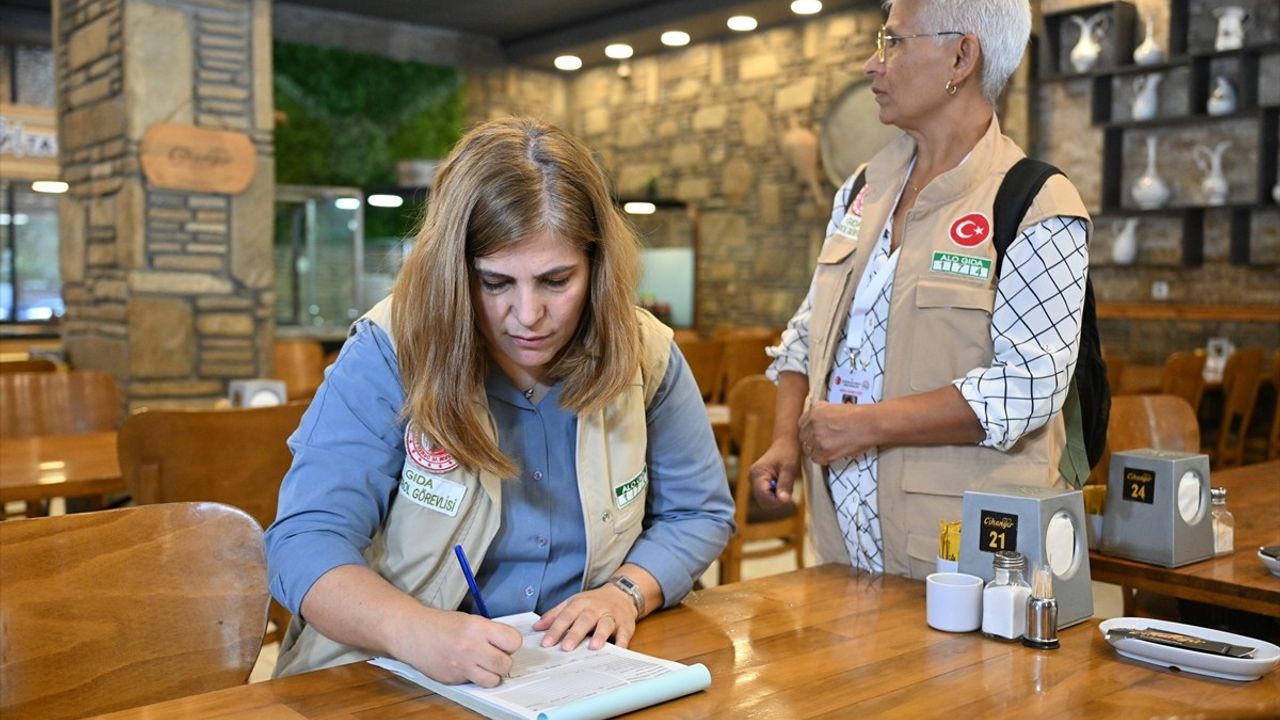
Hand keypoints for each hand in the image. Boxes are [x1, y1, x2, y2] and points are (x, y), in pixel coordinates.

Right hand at [393, 610, 522, 687]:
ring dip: (492, 674)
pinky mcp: (453, 679)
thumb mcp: (470, 620)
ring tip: (483, 665)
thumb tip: (508, 645)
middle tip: (495, 655)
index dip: (511, 643)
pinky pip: (474, 683)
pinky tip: (466, 667)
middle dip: (504, 661)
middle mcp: (471, 648)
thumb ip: (489, 632)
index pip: (513, 641)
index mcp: (477, 628)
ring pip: (493, 680)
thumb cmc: (441, 625)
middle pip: (506, 664)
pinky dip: (474, 677)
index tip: (504, 643)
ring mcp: (462, 666)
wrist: (413, 634)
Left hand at [532, 585, 637, 650]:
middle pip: (585, 620)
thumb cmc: (593, 603)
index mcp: (580, 603)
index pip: (566, 616)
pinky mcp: (626, 624)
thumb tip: (536, 628)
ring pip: (605, 624)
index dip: (555, 629)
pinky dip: (623, 642)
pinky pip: (625, 633)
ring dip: (600, 635)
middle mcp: (596, 608)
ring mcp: (612, 616)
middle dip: (575, 634)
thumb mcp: (573, 603)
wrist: (621, 594)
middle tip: (565, 648)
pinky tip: (619, 650)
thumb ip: (555, 615)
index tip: (546, 643)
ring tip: (593, 647)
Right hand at [750, 436, 801, 505]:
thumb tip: (784, 501)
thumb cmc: (788, 452)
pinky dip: (775, 494)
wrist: (785, 443)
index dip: (776, 501)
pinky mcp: (758, 482)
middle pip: (762, 501)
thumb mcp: (790, 468)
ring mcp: (754, 480)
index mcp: (757, 473)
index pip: (763, 496)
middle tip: (787, 489)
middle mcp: (752, 478)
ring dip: (776, 497)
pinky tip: (780, 484)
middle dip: (776, 500)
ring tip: (784, 484)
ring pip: (764, 500)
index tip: (788, 497)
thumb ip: (785, 485)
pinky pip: (766, 495)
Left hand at [799, 401, 875, 464]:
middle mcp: (813, 424)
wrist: (869, 424)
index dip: (807, 429)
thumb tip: (816, 422)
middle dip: (810, 439)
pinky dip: (821, 458)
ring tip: (827, 448)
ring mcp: (817, 439)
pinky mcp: (824, 452)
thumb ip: (821, 413)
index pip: (801, 424)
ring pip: (808, 448)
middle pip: (803, 437)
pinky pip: (816, 458)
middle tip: (820, 441)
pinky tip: (829, 453)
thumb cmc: (857, 415)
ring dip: (815, 449)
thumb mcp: (834, 407)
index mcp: (814, 411)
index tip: (812, 433)